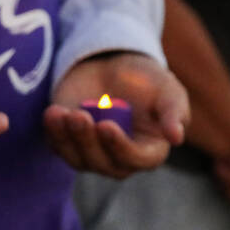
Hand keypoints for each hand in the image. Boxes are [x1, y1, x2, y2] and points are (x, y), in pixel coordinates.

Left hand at [46, 52, 188, 177]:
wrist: (112, 65)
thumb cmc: (145, 80)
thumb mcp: (167, 89)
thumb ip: (174, 112)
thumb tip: (176, 137)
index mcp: (149, 150)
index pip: (137, 160)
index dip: (121, 147)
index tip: (106, 126)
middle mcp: (119, 159)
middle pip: (103, 164)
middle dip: (88, 142)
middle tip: (79, 116)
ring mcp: (91, 154)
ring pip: (78, 160)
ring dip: (68, 139)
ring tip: (62, 113)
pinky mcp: (68, 144)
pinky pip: (58, 147)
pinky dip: (53, 133)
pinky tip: (53, 113)